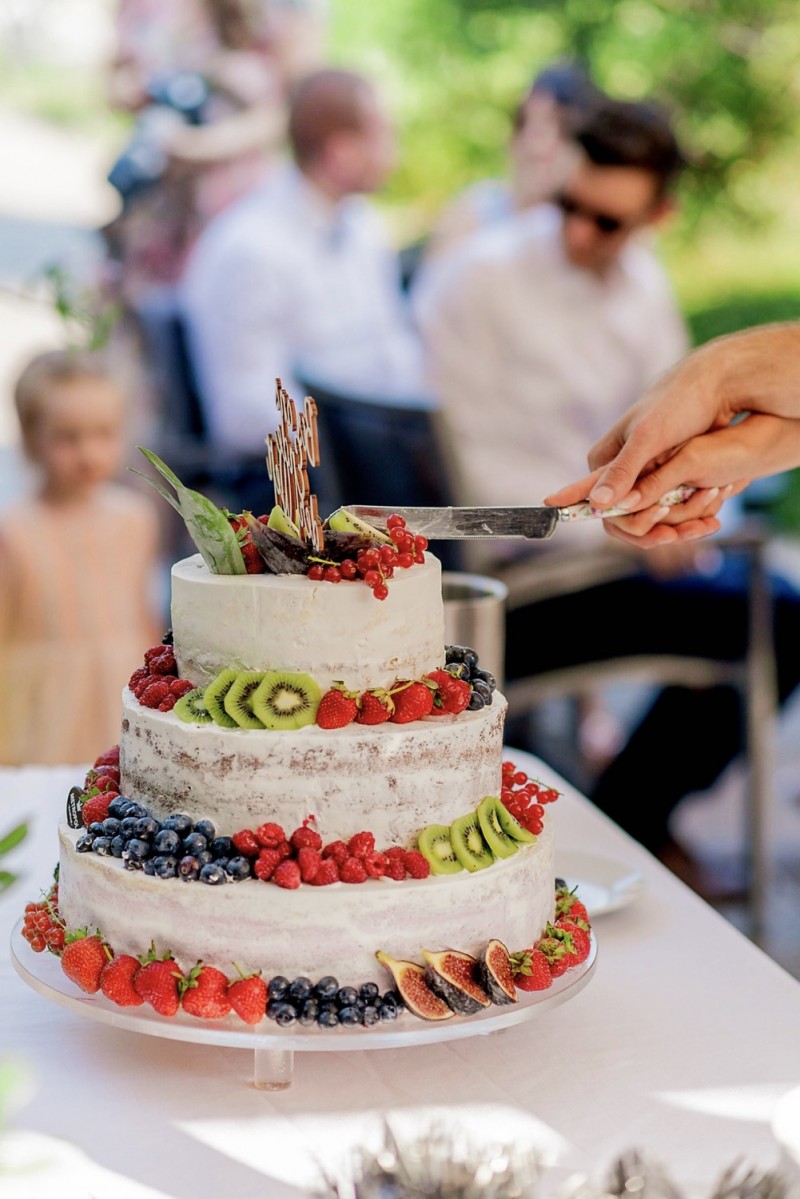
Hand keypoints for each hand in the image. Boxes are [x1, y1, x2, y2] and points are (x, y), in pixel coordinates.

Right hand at [562, 324, 799, 514]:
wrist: (713, 386)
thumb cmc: (677, 405)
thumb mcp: (647, 438)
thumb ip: (622, 470)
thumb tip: (597, 502)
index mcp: (603, 461)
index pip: (595, 505)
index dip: (619, 525)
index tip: (648, 534)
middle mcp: (618, 472)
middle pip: (624, 518)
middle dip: (650, 530)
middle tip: (677, 534)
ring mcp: (641, 477)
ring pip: (649, 518)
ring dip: (674, 527)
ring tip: (703, 524)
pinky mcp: (664, 479)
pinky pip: (669, 510)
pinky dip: (687, 518)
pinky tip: (708, 519)